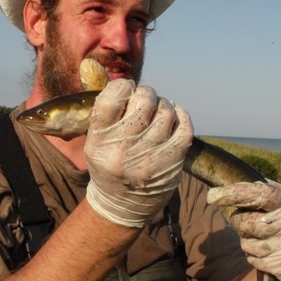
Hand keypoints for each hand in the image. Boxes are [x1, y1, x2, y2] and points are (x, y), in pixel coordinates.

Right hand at [85, 80, 192, 227]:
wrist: (122, 206)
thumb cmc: (109, 165)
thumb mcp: (95, 142)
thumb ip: (104, 112)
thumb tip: (111, 74)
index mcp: (99, 140)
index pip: (112, 98)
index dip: (123, 86)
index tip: (126, 90)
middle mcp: (123, 149)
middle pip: (144, 100)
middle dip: (146, 94)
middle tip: (145, 100)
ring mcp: (149, 157)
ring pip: (166, 111)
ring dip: (163, 105)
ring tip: (158, 112)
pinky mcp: (171, 163)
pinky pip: (184, 127)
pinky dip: (181, 116)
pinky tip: (174, 116)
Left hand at [207, 181, 280, 280]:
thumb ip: (267, 191)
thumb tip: (233, 187)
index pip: (260, 195)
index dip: (234, 194)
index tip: (213, 195)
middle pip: (246, 223)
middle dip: (239, 220)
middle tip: (248, 218)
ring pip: (247, 243)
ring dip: (247, 238)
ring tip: (263, 234)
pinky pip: (253, 260)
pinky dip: (254, 254)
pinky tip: (268, 248)